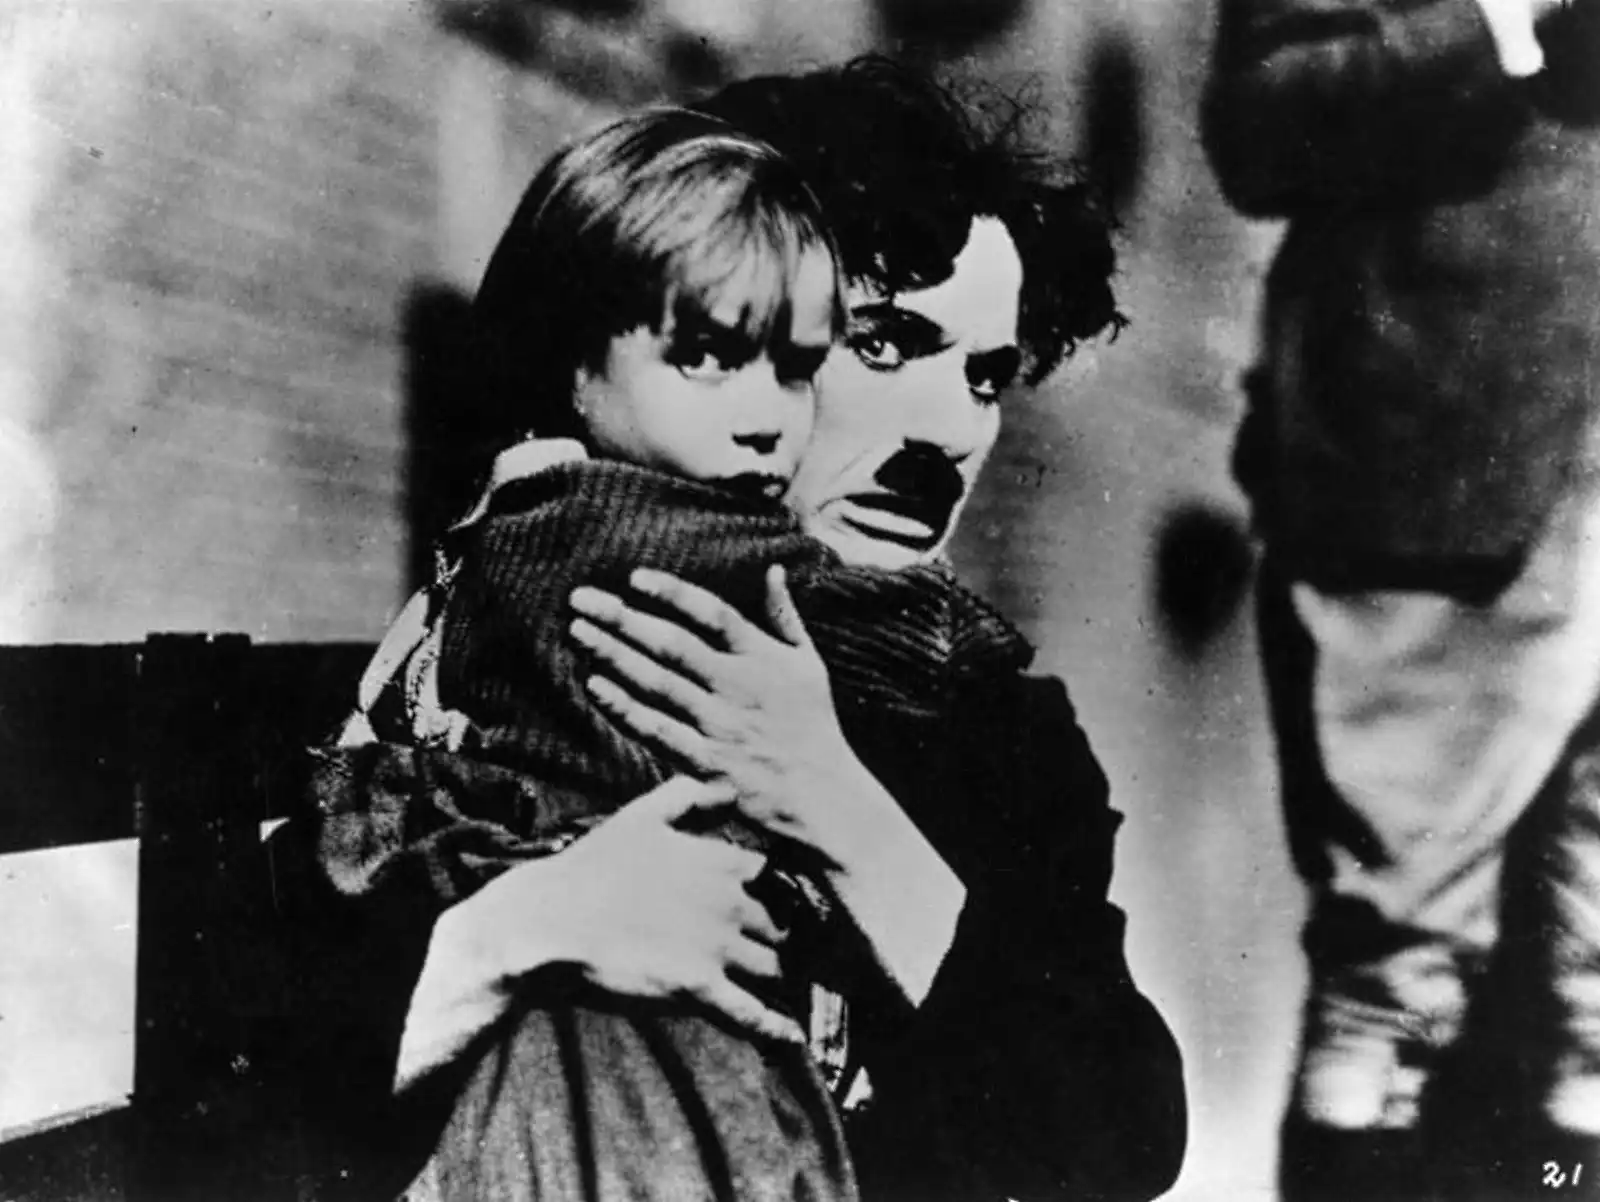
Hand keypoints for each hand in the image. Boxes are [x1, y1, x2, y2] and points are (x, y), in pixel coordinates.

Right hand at [453, 776, 803, 1044]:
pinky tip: (792, 1039)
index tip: (771, 907)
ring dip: (779, 981)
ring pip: (774, 968)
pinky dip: (775, 1027)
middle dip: (779, 939)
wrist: (548, 923)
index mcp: (721, 862)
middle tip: (779, 955)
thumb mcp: (640, 817)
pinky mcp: (698, 990)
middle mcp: (729, 903)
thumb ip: (689, 797)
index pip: (776, 879)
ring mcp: (716, 948)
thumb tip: (731, 792)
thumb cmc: (591, 868)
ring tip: (784, 992)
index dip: (774, 893)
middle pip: (780, 926)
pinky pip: (750, 1014)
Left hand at [568, 565, 862, 866]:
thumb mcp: (809, 663)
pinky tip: (595, 687)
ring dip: (614, 656)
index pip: (713, 613)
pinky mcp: (707, 762)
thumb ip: (785, 616)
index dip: (673, 593)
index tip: (635, 577)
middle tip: (581, 599)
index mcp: (763, 657)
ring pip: (658, 683)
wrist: (824, 796)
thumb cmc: (812, 724)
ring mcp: (720, 725)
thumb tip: (774, 568)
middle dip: (623, 619)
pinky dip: (626, 709)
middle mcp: (739, 686)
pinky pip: (658, 731)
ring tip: (578, 633)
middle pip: (673, 644)